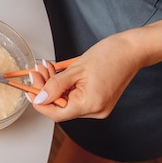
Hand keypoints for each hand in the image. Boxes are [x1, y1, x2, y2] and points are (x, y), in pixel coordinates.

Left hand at [27, 33, 144, 121]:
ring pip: (66, 100)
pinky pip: (76, 96)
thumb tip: (40, 99)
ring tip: (47, 67)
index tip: (29, 89)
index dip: (39, 102)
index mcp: (90, 105)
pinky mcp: (99, 100)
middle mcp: (95, 110)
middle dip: (45, 88)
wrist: (133, 49)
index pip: (56, 113)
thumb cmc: (111, 55)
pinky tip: (58, 72)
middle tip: (36, 71)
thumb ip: (55, 85)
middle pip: (60, 106)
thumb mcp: (76, 69)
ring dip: (53, 85)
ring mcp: (98, 106)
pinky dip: (65, 85)